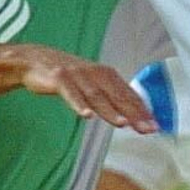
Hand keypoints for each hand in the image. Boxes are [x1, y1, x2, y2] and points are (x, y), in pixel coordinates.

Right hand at [20, 48, 157, 132]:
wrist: (34, 60)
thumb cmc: (67, 75)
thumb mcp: (92, 84)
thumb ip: (111, 98)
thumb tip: (132, 116)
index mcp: (106, 75)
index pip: (129, 95)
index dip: (143, 111)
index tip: (155, 126)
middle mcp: (95, 73)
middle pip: (117, 95)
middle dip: (134, 113)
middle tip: (147, 129)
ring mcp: (77, 75)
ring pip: (96, 95)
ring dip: (110, 110)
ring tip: (122, 123)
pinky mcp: (58, 77)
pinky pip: (70, 92)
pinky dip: (78, 103)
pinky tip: (86, 115)